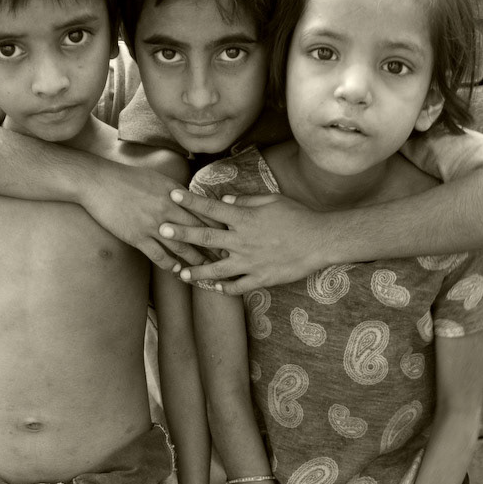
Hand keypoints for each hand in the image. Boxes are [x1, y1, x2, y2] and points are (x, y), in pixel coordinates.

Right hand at [84, 167, 218, 272]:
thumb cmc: (126, 178)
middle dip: (214, 246)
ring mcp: (153, 224)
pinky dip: (169, 264)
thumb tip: (189, 200)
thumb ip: (174, 192)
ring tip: (206, 270)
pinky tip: (176, 271)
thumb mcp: (156, 179)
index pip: (203, 212)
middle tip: (227, 259)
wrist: (98, 181)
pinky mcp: (138, 237)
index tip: (231, 235)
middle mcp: (167, 209)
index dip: (219, 226)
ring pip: (181, 246)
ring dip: (195, 260)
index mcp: (174, 194)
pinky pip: (158, 255)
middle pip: (198, 232)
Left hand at [160, 189, 326, 294]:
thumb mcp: (273, 201)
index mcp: (245, 219)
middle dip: (182, 233)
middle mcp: (243, 241)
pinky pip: (237, 287)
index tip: (173, 195)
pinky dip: (224, 288)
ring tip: (181, 272)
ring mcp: (250, 262)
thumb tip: (226, 202)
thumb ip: (247, 202)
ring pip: (216, 269)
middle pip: (206, 237)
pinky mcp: (260, 278)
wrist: (320, 241)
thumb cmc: (298, 216)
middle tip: (162, 230)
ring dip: (196, 271)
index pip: (212, 207)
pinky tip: (214, 288)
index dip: (191, 201)